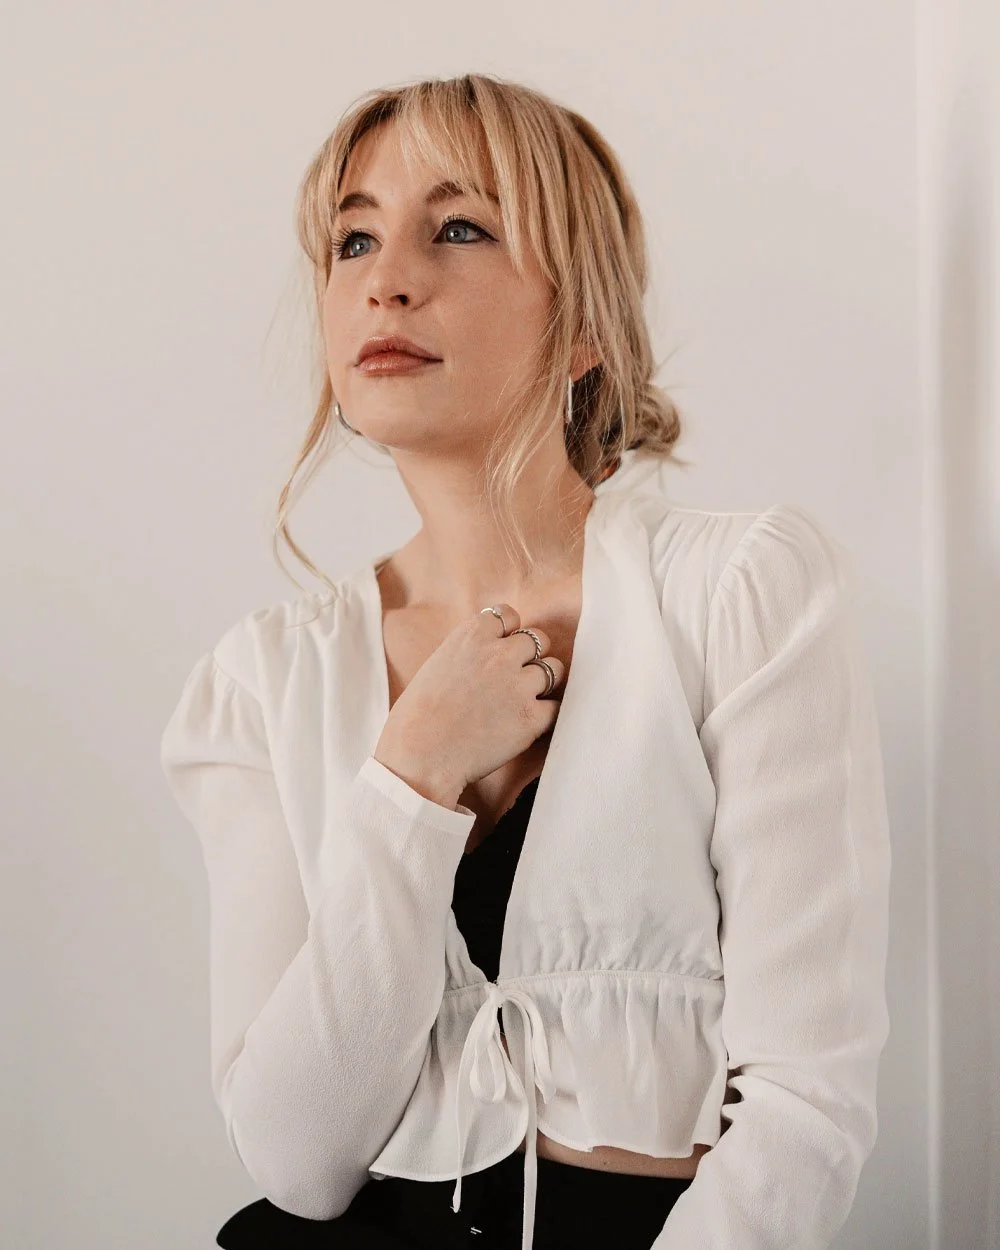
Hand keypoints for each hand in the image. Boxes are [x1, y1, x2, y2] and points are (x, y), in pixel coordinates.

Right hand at [374, 602, 564, 798]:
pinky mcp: (531, 718)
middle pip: (538, 639)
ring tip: (523, 700)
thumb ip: (469, 652)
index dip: (509, 633)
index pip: (509, 615)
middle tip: (516, 677)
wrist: (420, 756)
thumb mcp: (438, 664)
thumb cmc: (418, 717)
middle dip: (531, 656)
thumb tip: (491, 652)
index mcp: (472, 635)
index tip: (503, 648)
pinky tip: (526, 724)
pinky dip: (544, 714)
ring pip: (554, 669)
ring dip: (543, 682)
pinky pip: (555, 706)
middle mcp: (500, 654)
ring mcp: (519, 685)